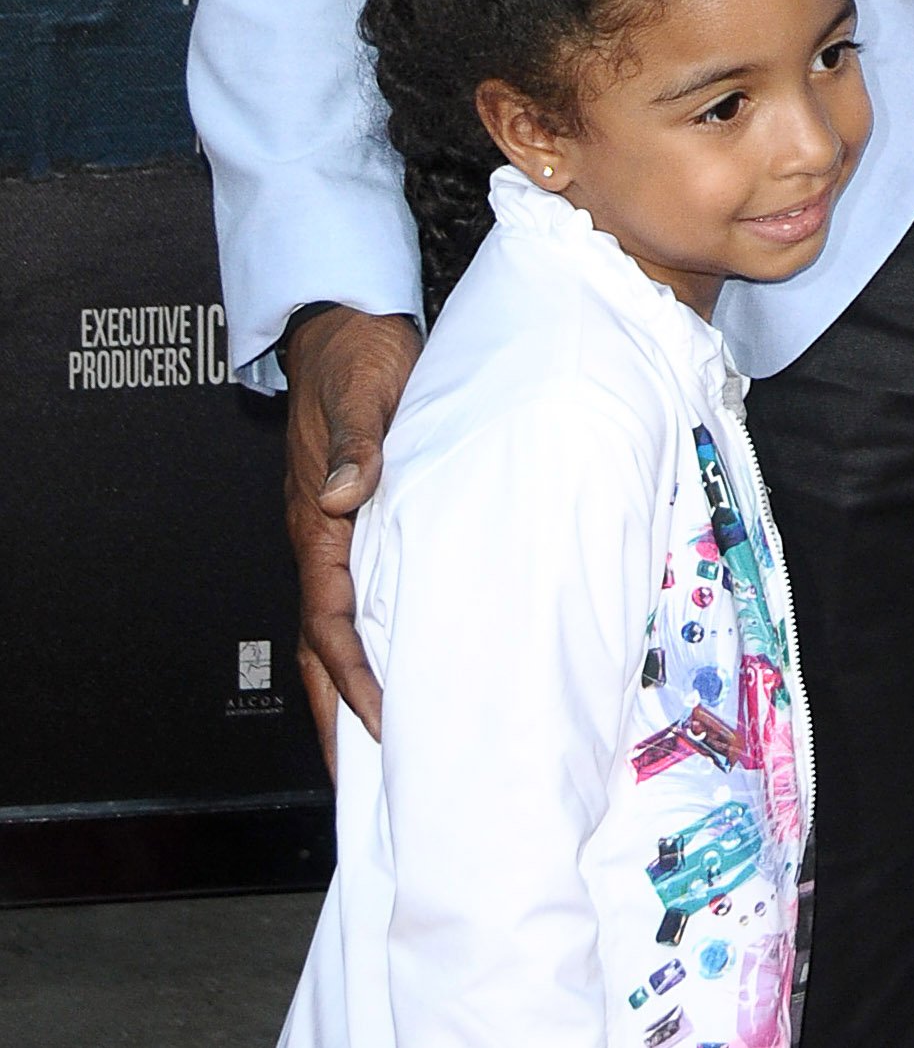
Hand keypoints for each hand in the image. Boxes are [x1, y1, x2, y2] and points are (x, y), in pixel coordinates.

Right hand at [284, 304, 421, 767]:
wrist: (348, 324)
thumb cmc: (357, 356)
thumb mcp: (364, 391)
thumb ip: (357, 441)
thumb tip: (342, 492)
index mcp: (319, 524)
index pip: (330, 624)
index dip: (355, 680)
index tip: (386, 724)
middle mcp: (321, 539)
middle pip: (321, 650)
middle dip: (338, 716)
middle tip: (367, 783)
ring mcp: (336, 535)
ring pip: (337, 630)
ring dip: (353, 688)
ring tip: (385, 745)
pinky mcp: (358, 521)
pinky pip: (357, 598)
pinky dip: (371, 642)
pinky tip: (402, 661)